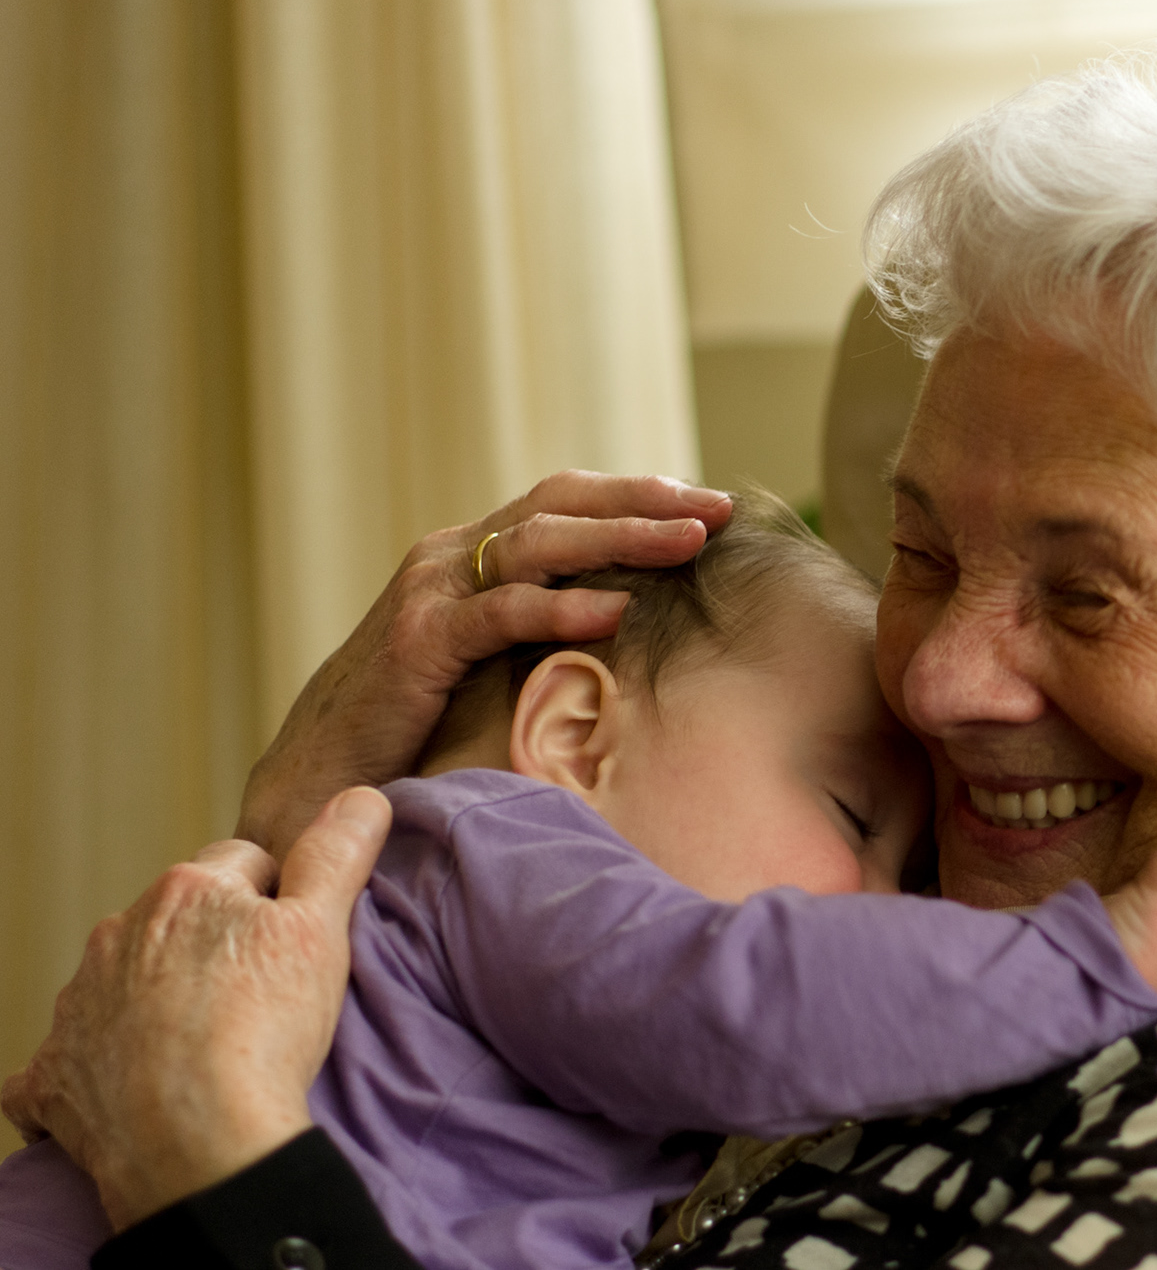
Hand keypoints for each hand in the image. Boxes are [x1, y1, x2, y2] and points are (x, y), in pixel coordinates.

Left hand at [2, 788, 390, 1230]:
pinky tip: (131, 1095)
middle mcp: (117, 935)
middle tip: (258, 1001)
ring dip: (154, 1004)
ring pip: (122, 985)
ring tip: (205, 1051)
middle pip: (176, 922)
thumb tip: (361, 796)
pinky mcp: (49, 1077)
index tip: (296, 946)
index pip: (243, 864)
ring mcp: (76, 1008)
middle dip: (211, 949)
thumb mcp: (322, 931)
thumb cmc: (264, 1033)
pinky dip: (95, 1073)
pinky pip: (67, 1063)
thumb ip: (338, 854)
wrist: (198, 1146)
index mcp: (185, 892)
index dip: (278, 900)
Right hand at [239, 471, 730, 854]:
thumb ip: (544, 632)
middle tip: (718, 509)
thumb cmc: (419, 726)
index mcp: (473, 556)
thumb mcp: (493, 663)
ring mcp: (431, 591)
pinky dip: (562, 605)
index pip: (566, 502)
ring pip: (538, 543)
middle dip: (646, 502)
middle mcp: (451, 557)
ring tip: (689, 544)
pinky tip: (618, 609)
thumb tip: (638, 626)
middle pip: (561, 504)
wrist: (323, 774)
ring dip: (622, 537)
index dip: (638, 496)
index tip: (709, 506)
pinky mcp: (419, 640)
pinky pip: (501, 612)